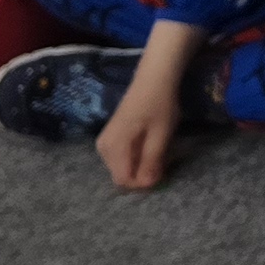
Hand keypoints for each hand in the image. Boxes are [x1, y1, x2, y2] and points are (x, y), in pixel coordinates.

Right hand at [97, 56, 189, 192]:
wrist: (153, 80)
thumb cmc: (160, 105)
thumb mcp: (161, 134)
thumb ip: (152, 160)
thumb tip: (147, 185)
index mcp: (114, 146)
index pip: (123, 179)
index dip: (143, 182)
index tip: (161, 171)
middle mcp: (103, 147)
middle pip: (121, 175)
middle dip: (142, 173)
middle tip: (162, 158)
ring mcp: (104, 143)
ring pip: (122, 168)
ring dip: (140, 165)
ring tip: (157, 149)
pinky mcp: (109, 139)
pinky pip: (121, 158)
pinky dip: (136, 157)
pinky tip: (148, 144)